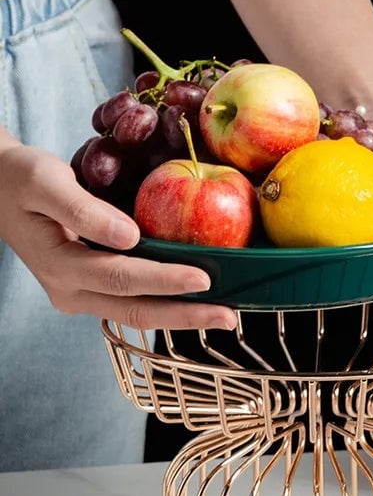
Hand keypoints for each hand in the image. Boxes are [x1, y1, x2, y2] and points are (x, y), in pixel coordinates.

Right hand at [0, 140, 236, 329]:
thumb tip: (129, 235)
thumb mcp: (44, 181)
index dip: (164, 281)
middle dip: (186, 315)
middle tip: (229, 316)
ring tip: (224, 315)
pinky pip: (135, 303)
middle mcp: (71, 291)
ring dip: (182, 316)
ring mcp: (83, 295)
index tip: (203, 279)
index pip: (121, 279)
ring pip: (139, 315)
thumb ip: (83, 210)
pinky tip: (200, 300)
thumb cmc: (21, 179)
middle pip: (136, 312)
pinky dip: (169, 303)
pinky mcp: (94, 290)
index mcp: (59, 267)